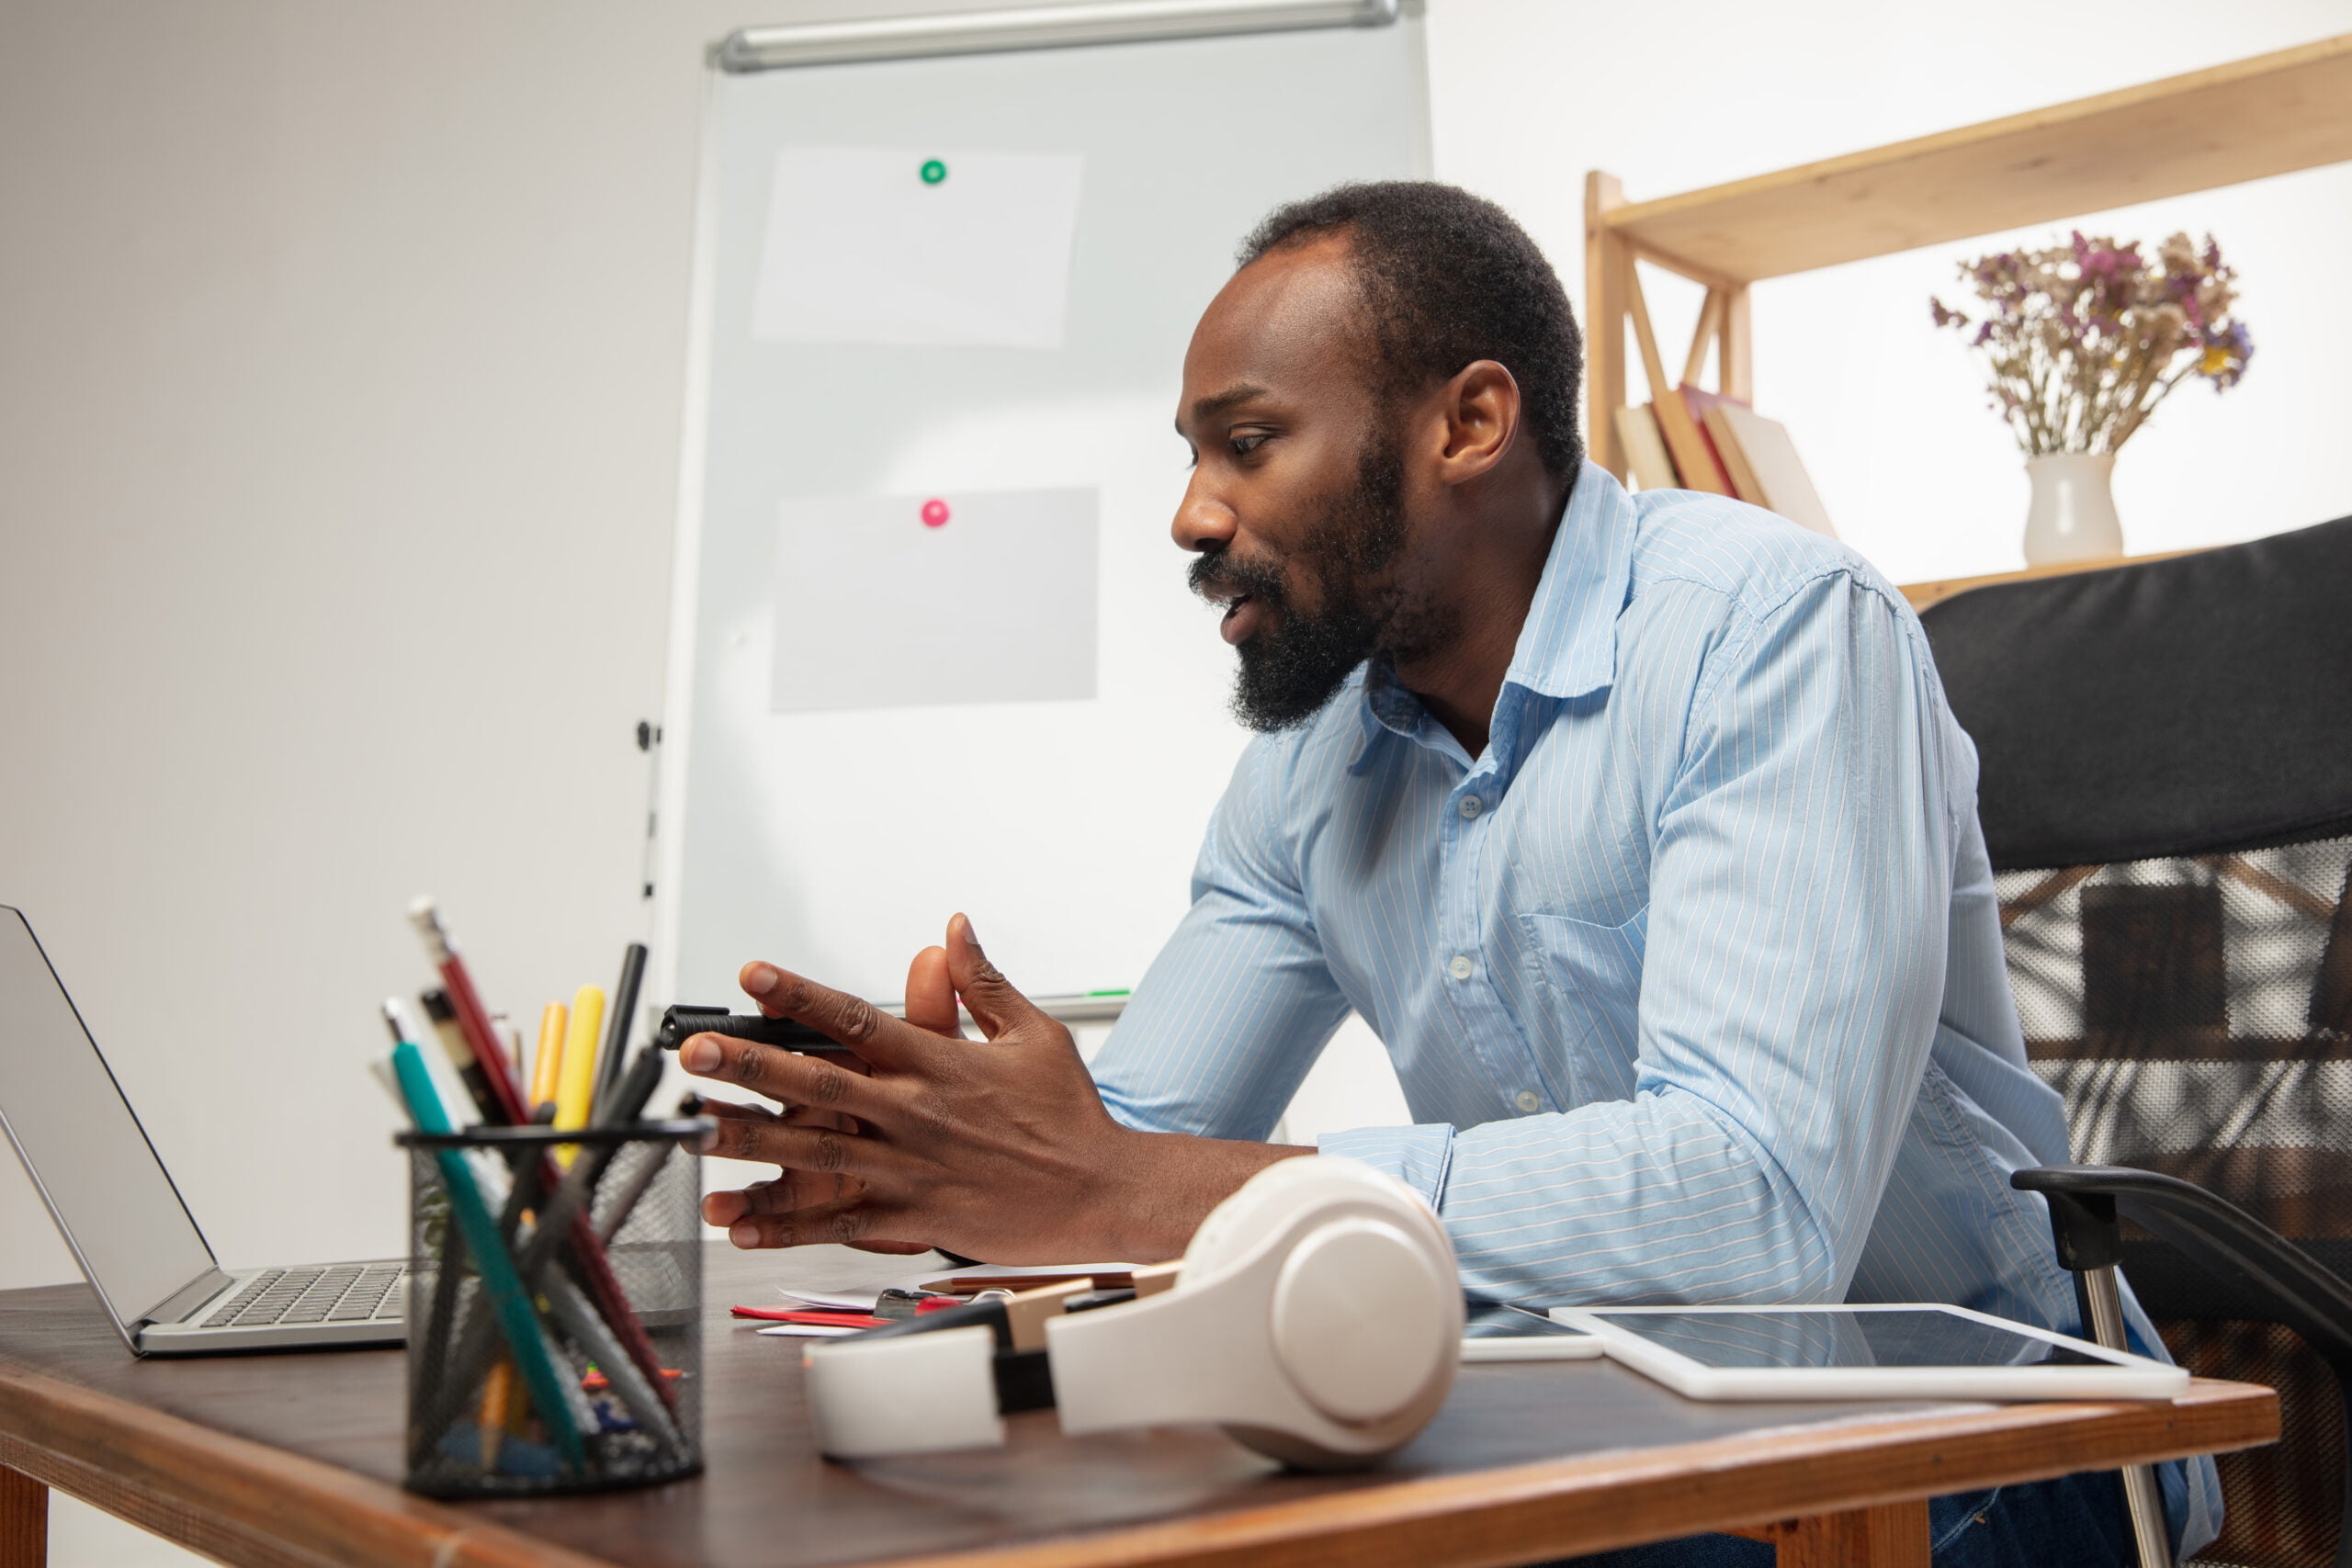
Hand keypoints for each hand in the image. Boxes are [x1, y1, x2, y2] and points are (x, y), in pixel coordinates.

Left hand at [681, 914, 1305, 1261]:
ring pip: (815, 1154)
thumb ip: (984, 981)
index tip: (752, 974)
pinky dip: (786, 1226)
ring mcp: (910, 1170)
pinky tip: (739, 1223)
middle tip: (696, 1054)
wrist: (1104, 1191)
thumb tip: (954, 927)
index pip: (856, 1019)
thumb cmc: (1071, 1115)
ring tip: (696, 1131)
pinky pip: (838, 1224)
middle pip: (819, 1084)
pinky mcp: (913, 1219)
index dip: (799, 994)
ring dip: (751, 1142)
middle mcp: (916, 1114)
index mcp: (940, 1064)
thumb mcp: (1035, 1032)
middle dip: (751, 1066)